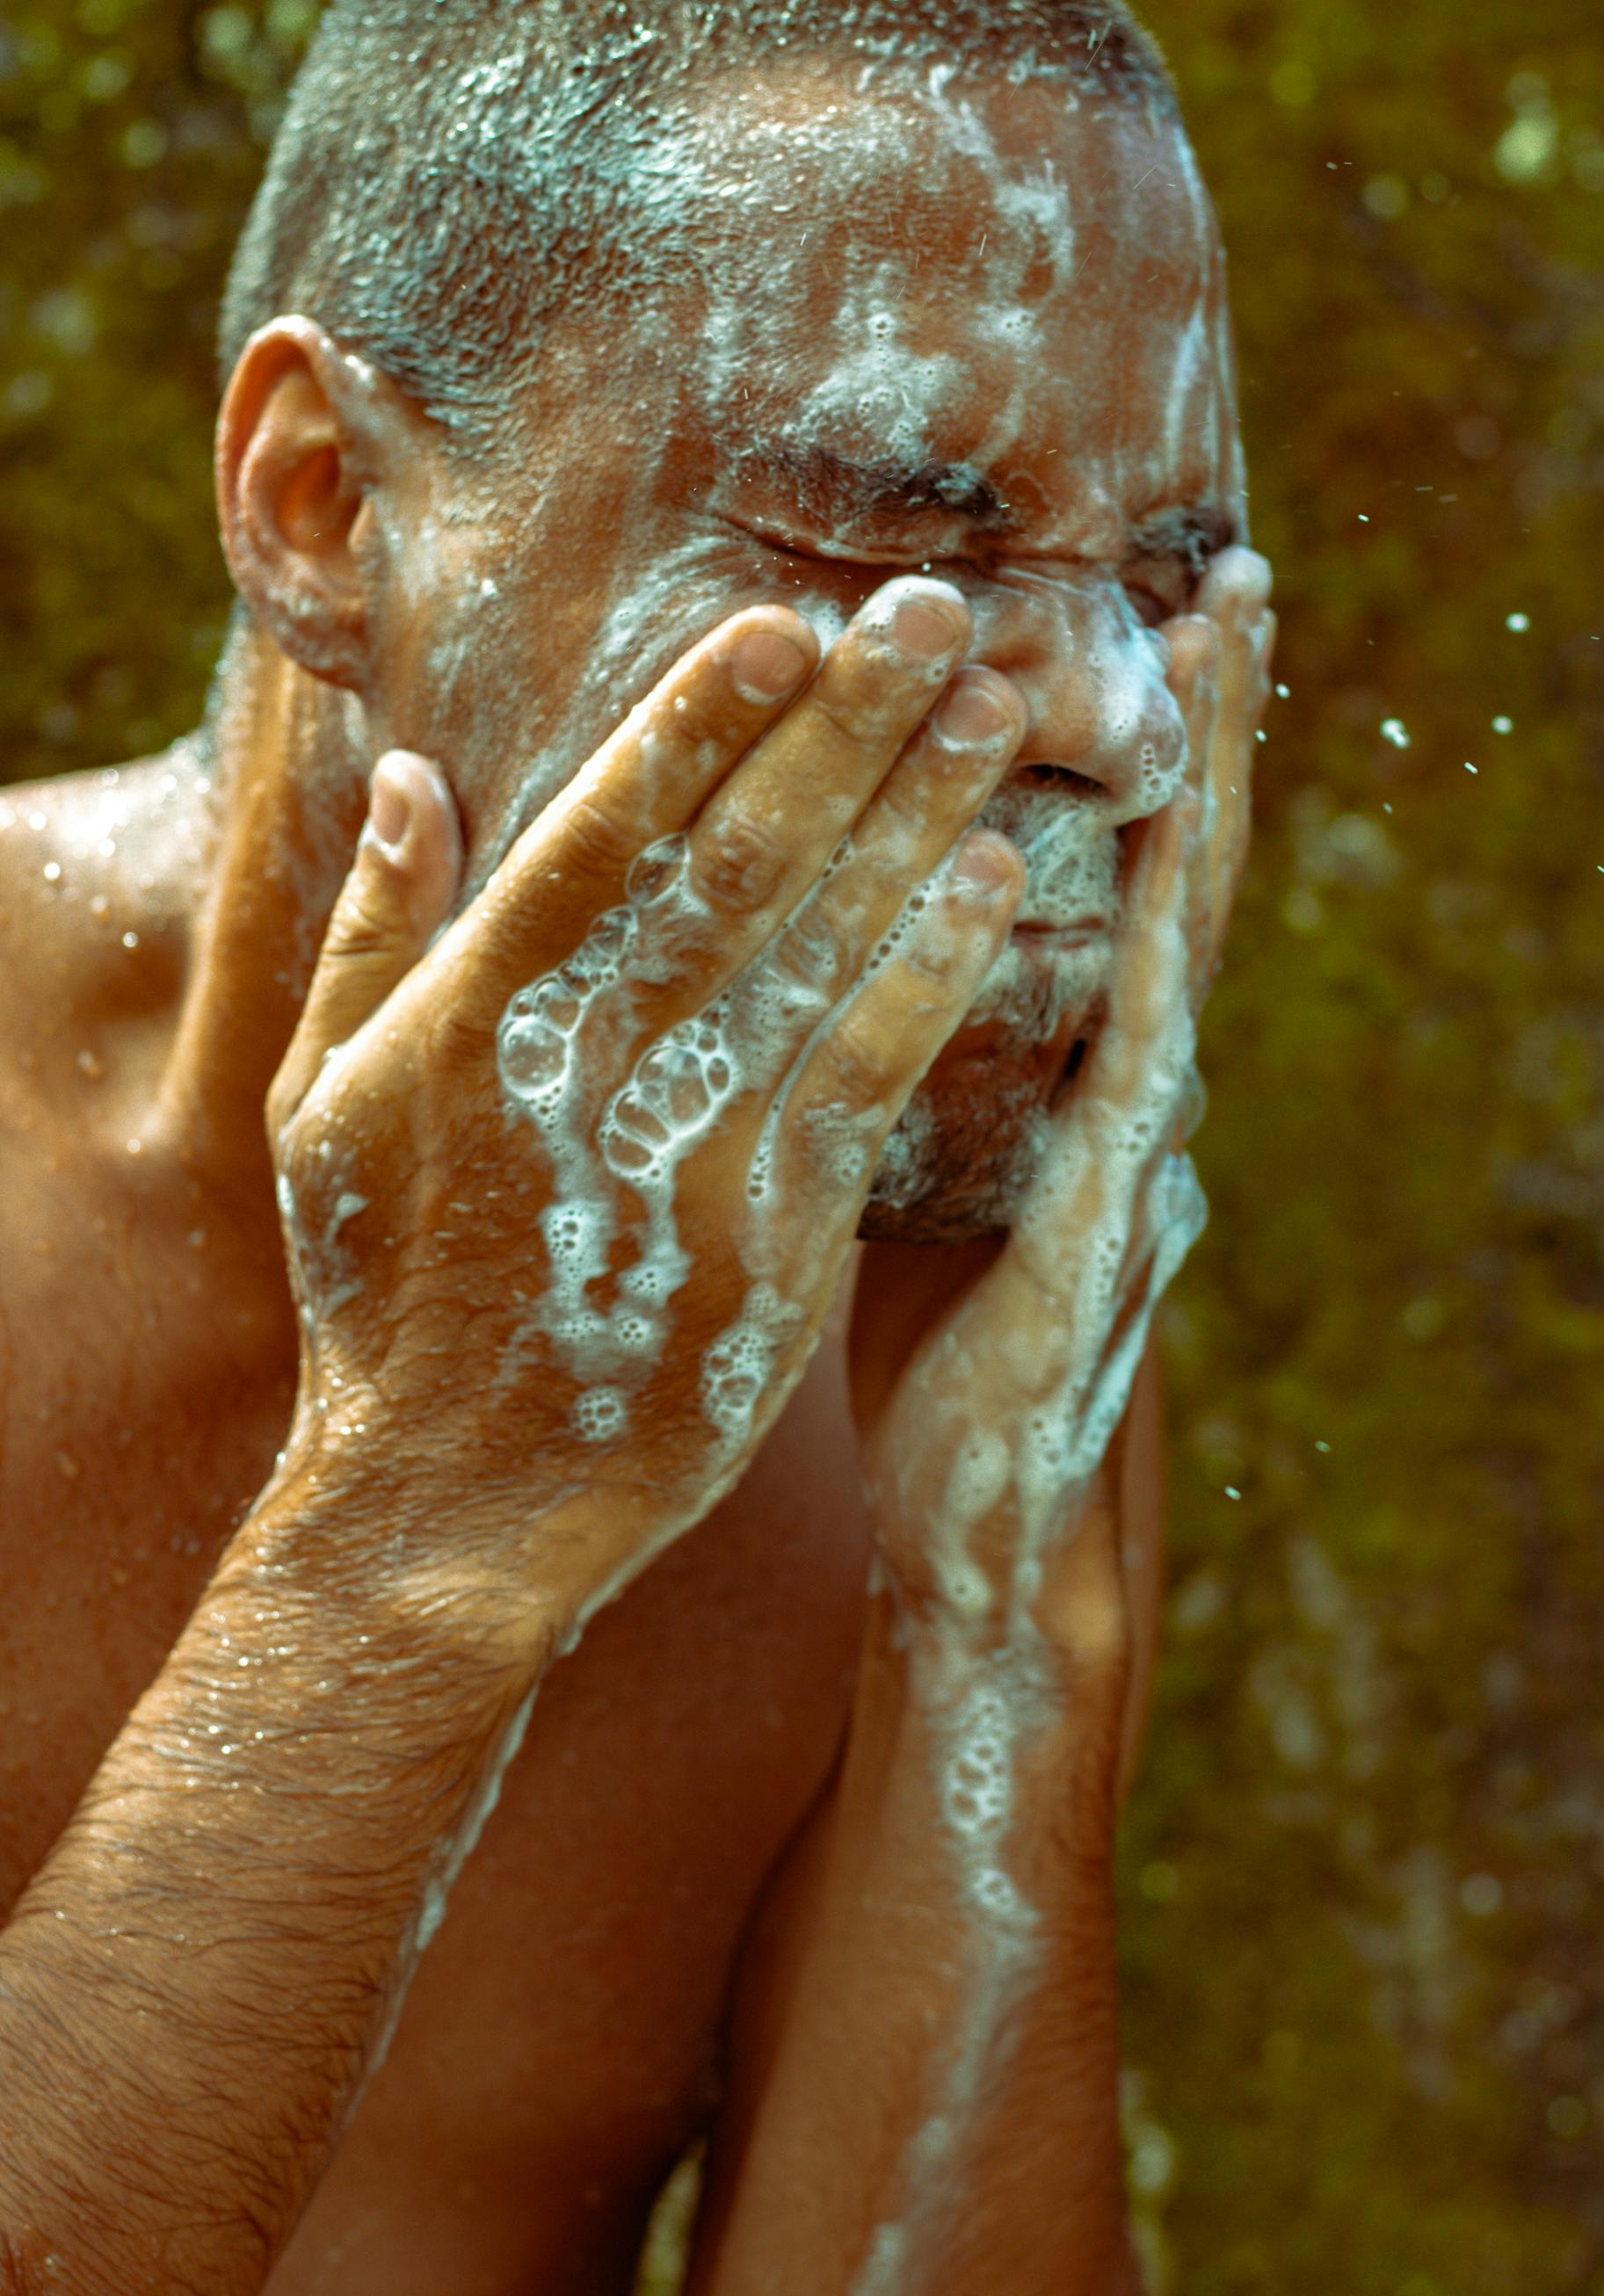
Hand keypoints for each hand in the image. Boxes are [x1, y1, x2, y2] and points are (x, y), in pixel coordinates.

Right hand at [264, 580, 1028, 1629]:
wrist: (455, 1506)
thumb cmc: (384, 1295)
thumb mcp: (325, 1107)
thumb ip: (372, 936)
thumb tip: (409, 775)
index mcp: (474, 1020)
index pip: (604, 834)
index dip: (700, 723)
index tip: (782, 624)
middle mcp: (591, 1069)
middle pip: (738, 864)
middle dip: (841, 729)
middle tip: (930, 611)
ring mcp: (693, 1155)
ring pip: (821, 951)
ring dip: (913, 815)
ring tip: (992, 705)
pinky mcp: (779, 1239)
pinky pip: (872, 1079)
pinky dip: (933, 971)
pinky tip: (995, 879)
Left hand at [850, 550, 1274, 1723]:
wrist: (969, 1525)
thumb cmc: (931, 1346)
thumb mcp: (923, 1172)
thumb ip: (937, 1064)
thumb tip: (880, 959)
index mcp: (1076, 1077)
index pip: (1115, 883)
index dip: (1147, 759)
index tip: (1147, 619)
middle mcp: (1127, 1095)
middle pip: (1180, 879)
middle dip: (1208, 729)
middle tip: (1227, 579)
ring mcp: (1134, 1157)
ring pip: (1185, 941)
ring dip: (1213, 795)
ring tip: (1228, 656)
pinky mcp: (1103, 1233)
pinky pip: (1134, 1071)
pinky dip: (1158, 967)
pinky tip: (1171, 874)